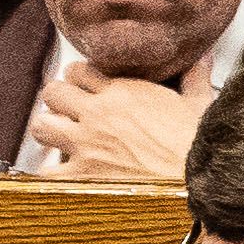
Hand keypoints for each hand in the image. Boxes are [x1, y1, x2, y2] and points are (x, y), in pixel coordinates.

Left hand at [37, 57, 209, 184]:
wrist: (196, 183)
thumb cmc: (199, 147)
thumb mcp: (201, 105)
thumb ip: (195, 78)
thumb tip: (201, 59)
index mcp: (124, 93)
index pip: (79, 70)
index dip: (79, 77)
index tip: (86, 85)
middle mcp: (98, 115)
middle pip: (53, 93)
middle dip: (58, 99)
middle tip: (69, 109)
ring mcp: (85, 146)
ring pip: (42, 126)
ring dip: (50, 131)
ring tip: (62, 138)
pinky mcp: (81, 177)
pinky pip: (46, 173)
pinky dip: (52, 175)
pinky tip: (63, 176)